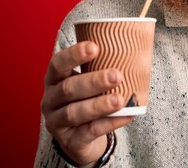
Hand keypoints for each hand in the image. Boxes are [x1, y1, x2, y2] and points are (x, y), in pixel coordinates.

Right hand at [40, 41, 133, 165]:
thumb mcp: (88, 81)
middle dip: (93, 81)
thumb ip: (103, 66)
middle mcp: (51, 100)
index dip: (73, 55)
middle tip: (117, 76)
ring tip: (120, 100)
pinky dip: (109, 123)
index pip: (57, 63)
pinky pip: (89, 132)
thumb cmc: (87, 99)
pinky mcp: (70, 141)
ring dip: (99, 105)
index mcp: (55, 79)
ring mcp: (57, 122)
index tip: (94, 47)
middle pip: (68, 89)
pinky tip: (126, 116)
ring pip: (75, 113)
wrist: (80, 137)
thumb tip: (137, 47)